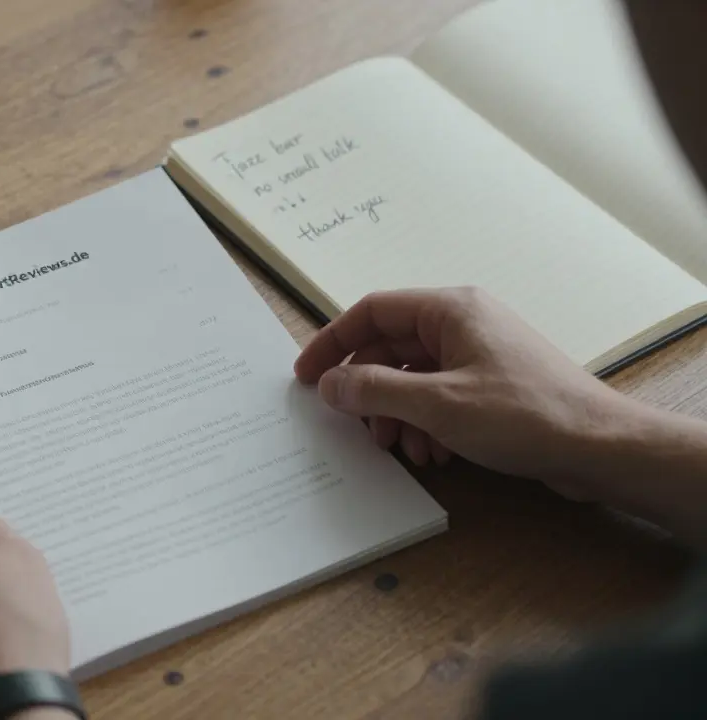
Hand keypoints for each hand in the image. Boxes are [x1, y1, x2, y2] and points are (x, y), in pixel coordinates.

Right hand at [293, 287, 642, 494]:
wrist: (599, 447)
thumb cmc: (525, 415)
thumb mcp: (436, 404)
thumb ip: (374, 391)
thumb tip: (330, 383)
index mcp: (450, 310)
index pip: (372, 312)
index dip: (333, 342)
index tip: (306, 375)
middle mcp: (463, 323)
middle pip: (390, 348)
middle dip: (369, 391)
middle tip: (354, 425)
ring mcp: (479, 354)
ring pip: (413, 377)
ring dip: (398, 414)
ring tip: (402, 448)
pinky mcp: (491, 385)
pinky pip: (439, 395)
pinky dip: (426, 423)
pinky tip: (434, 453)